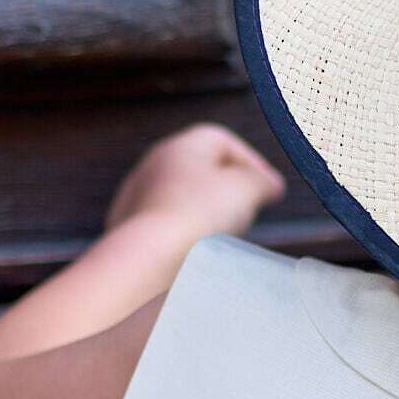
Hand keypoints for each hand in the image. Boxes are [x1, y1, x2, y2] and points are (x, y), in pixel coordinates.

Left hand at [106, 123, 284, 241]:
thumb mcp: (246, 189)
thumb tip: (269, 184)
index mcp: (180, 146)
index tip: (269, 189)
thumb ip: (262, 181)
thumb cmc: (198, 216)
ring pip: (182, 200)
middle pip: (201, 170)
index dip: (252, 162)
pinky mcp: (129, 231)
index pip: (222, 141)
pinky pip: (166, 227)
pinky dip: (185, 236)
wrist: (150, 258)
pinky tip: (197, 253)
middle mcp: (153, 166)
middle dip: (229, 190)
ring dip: (207, 215)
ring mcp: (137, 199)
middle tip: (249, 211)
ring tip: (225, 238)